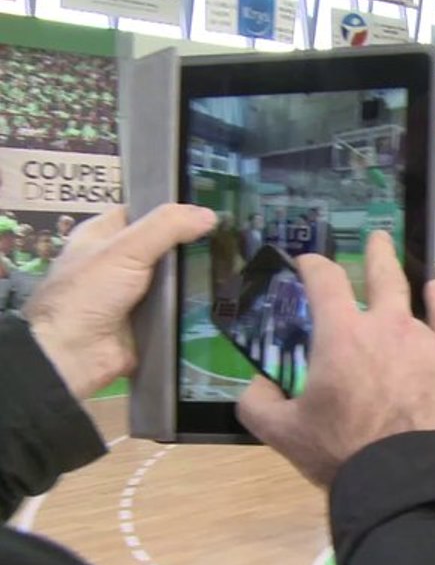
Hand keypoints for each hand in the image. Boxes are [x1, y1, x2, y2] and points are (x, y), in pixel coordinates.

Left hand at [25, 204, 215, 399]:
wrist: (73, 354)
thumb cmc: (88, 293)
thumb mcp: (125, 249)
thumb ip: (166, 228)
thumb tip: (210, 215)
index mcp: (101, 236)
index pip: (141, 212)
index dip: (169, 210)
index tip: (205, 210)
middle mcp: (116, 262)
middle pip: (162, 246)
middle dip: (189, 245)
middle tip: (226, 240)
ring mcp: (133, 293)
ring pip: (173, 278)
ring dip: (194, 277)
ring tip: (231, 266)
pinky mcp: (147, 320)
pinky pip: (176, 307)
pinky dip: (193, 304)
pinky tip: (218, 296)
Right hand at [237, 231, 434, 487]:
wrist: (405, 474)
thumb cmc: (341, 450)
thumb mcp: (283, 432)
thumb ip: (259, 404)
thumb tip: (257, 386)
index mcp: (339, 334)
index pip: (324, 282)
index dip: (313, 266)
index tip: (307, 263)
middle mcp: (383, 324)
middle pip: (379, 275)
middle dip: (374, 253)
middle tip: (376, 238)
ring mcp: (421, 338)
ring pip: (412, 294)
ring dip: (403, 274)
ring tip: (400, 262)